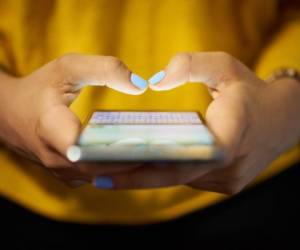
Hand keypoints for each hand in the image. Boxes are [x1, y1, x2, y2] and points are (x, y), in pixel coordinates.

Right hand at [0, 53, 146, 185]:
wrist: (9, 112)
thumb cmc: (40, 87)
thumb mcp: (68, 67)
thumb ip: (105, 69)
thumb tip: (141, 86)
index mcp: (52, 129)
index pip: (90, 151)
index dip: (121, 151)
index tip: (151, 145)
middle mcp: (56, 158)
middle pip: (102, 168)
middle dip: (135, 162)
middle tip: (168, 152)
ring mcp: (61, 171)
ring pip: (102, 177)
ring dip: (130, 168)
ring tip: (160, 157)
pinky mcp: (68, 174)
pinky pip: (98, 177)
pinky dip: (118, 170)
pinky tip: (140, 159)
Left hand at [96, 52, 299, 193]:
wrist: (282, 119)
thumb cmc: (250, 91)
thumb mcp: (224, 66)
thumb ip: (190, 65)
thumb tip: (155, 82)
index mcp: (232, 134)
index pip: (184, 157)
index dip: (144, 166)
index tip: (108, 169)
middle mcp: (230, 166)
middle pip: (173, 175)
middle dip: (133, 176)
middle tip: (95, 174)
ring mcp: (228, 180)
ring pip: (179, 181)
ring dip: (146, 176)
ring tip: (110, 171)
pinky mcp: (225, 183)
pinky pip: (187, 179)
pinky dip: (163, 174)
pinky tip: (140, 167)